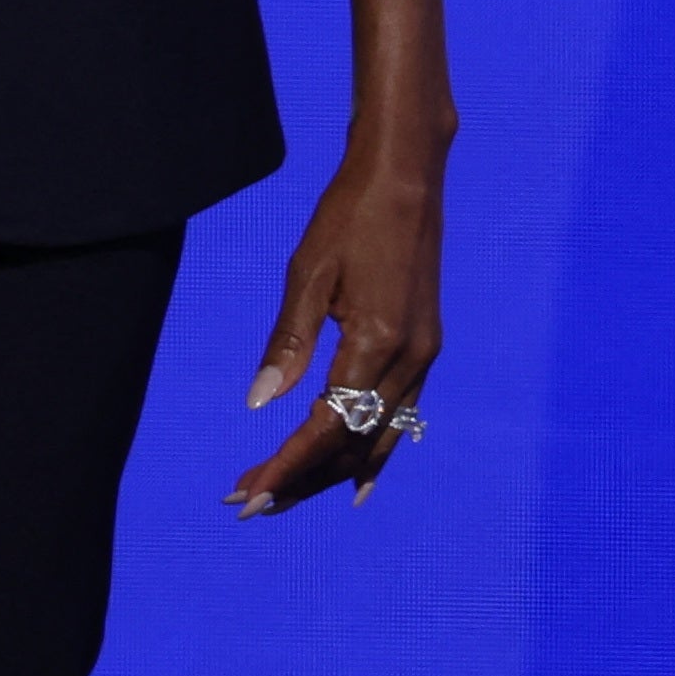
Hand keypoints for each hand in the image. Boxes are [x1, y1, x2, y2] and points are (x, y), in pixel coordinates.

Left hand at [226, 129, 445, 517]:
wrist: (408, 172)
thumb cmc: (349, 214)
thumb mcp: (308, 272)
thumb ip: (288, 343)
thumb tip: (260, 406)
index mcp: (377, 342)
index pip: (325, 427)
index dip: (286, 466)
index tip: (248, 495)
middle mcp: (409, 359)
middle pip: (352, 444)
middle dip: (301, 479)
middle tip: (250, 503)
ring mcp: (424, 355)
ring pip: (378, 438)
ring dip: (331, 471)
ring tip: (286, 497)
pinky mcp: (426, 346)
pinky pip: (400, 417)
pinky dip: (373, 451)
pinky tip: (356, 479)